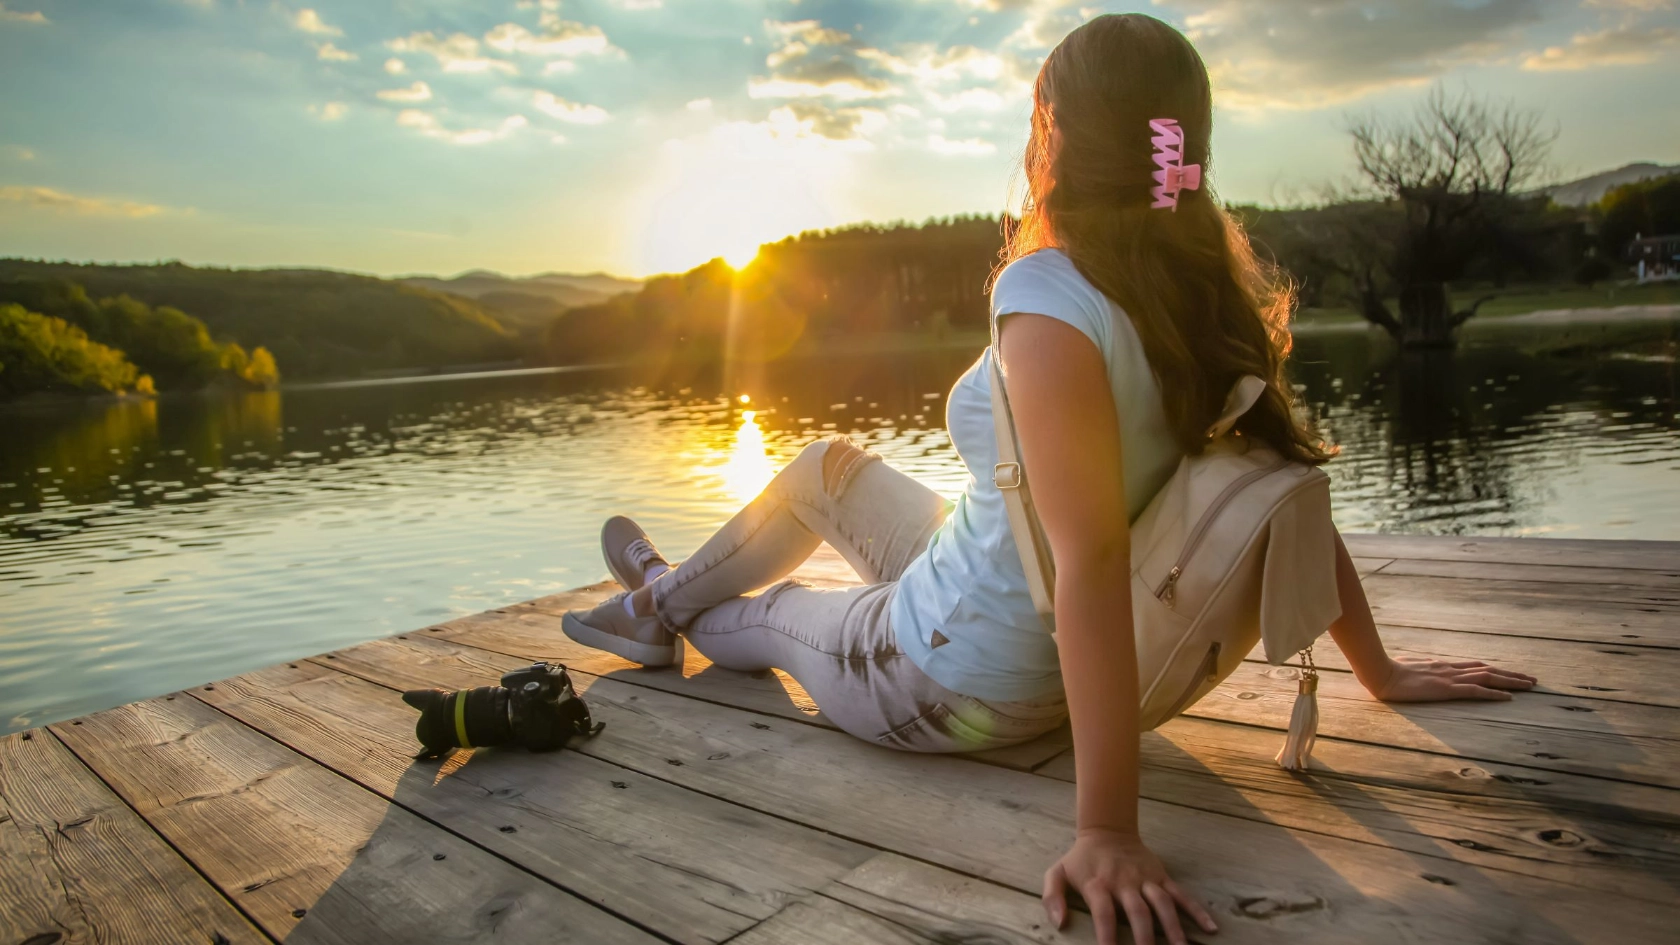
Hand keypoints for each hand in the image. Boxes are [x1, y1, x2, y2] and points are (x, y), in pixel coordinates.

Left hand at [1043, 829, 1216, 944]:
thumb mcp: (1058, 872)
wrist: (1107, 830)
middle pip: (1138, 912)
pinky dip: (1197, 910)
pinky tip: (1210, 928)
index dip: (1108, 935)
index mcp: (1098, 885)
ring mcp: (1146, 879)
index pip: (1104, 914)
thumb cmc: (1081, 859)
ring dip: (1173, 927)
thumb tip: (1059, 924)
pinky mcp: (1161, 876)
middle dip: (1145, 938)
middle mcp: (1124, 883)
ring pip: (1163, 904)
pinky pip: (1181, 894)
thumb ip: (1052, 897)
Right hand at [1370, 656, 1535, 702]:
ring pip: (1488, 677)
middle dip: (1512, 675)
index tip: (1510, 674)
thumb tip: (1412, 670)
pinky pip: (1476, 690)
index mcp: (1442, 665)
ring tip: (1530, 686)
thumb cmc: (1387, 671)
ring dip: (1511, 682)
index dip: (1495, 670)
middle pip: (1489, 669)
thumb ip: (1416, 669)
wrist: (1380, 673)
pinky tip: (1509, 697)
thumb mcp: (1406, 668)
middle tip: (1533, 680)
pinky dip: (1494, 693)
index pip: (1476, 666)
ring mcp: (1450, 678)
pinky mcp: (1446, 689)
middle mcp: (1451, 669)